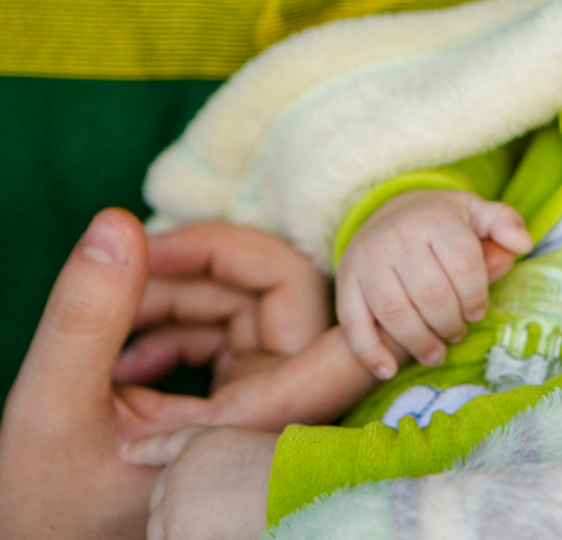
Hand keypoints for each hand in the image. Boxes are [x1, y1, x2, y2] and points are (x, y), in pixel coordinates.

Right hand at [0, 209, 376, 538]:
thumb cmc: (54, 501)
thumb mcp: (55, 407)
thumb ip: (89, 318)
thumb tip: (119, 226)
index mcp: (257, 425)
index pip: (341, 343)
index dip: (325, 285)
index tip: (298, 252)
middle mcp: (275, 408)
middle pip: (283, 290)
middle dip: (207, 261)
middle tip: (136, 259)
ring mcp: (259, 396)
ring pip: (251, 301)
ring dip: (180, 290)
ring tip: (110, 316)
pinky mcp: (237, 391)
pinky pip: (228, 327)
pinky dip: (175, 322)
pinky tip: (124, 354)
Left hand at [125, 425, 276, 539]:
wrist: (296, 486)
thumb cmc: (291, 477)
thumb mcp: (251, 461)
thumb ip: (221, 473)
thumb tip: (208, 504)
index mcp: (205, 441)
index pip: (167, 445)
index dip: (145, 449)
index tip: (125, 451)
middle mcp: (182, 466)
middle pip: (161, 501)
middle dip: (178, 518)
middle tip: (214, 523)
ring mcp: (174, 497)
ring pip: (164, 532)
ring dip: (190, 535)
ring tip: (230, 527)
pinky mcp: (176, 529)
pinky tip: (227, 534)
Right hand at [337, 189, 532, 377]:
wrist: (388, 211)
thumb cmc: (441, 222)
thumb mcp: (476, 212)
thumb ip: (504, 223)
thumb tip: (523, 244)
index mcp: (435, 220)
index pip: (463, 265)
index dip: (476, 297)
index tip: (477, 312)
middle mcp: (397, 237)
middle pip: (430, 294)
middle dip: (450, 324)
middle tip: (457, 333)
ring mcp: (367, 260)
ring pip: (395, 312)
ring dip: (419, 342)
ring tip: (435, 353)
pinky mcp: (346, 282)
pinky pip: (353, 322)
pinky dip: (370, 352)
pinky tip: (388, 370)